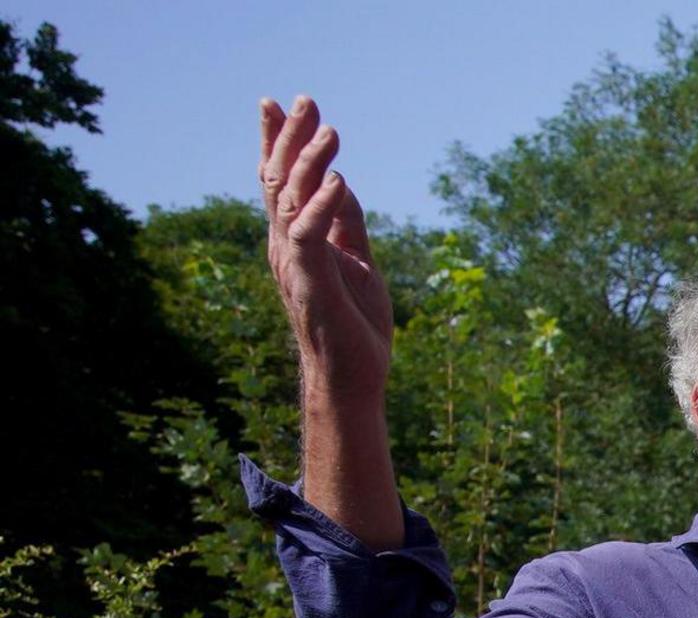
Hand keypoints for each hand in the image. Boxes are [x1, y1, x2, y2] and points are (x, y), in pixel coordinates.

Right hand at [258, 98, 389, 403]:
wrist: (353, 376)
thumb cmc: (355, 324)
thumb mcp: (359, 261)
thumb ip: (348, 224)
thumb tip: (341, 182)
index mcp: (295, 239)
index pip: (281, 181)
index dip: (277, 141)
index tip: (278, 103)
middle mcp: (285, 245)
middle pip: (279, 179)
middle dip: (289, 137)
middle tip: (304, 99)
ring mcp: (293, 262)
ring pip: (292, 199)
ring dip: (311, 162)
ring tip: (331, 131)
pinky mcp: (310, 281)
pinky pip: (310, 235)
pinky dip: (324, 207)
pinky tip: (340, 180)